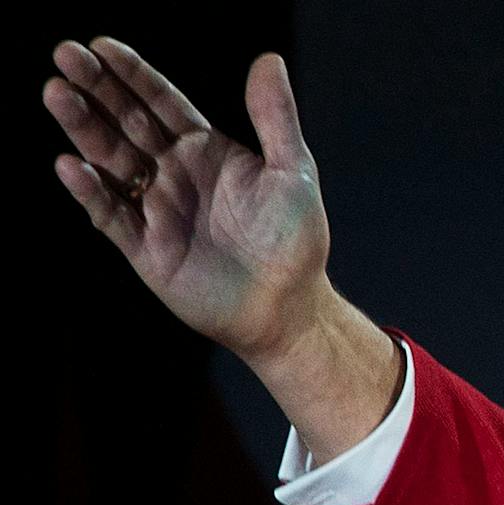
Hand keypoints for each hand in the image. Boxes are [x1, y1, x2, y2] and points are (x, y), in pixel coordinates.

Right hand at [44, 38, 332, 364]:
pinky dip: (91, 191)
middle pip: (126, 123)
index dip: (131, 75)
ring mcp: (156, 209)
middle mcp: (173, 174)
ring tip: (57, 93)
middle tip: (65, 56)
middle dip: (96, 90)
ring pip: (109, 161)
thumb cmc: (296, 240)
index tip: (101, 46)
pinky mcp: (145, 248)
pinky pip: (111, 215)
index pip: (160, 102)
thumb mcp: (292, 173)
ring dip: (83, 128)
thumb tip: (269, 59)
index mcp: (204, 150)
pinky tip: (72, 165)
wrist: (289, 307)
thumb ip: (276, 118)